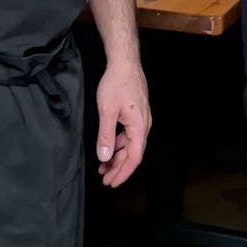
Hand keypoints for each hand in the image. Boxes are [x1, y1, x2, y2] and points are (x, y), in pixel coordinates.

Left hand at [95, 59, 151, 188]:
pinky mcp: (135, 114)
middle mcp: (143, 126)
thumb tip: (104, 157)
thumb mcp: (107, 111)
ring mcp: (140, 120)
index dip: (123, 173)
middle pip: (132, 154)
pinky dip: (118, 144)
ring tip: (103, 167)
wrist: (124, 63)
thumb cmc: (116, 83)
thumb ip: (105, 136)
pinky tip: (109, 148)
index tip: (112, 183)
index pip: (134, 158)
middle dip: (118, 168)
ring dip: (117, 156)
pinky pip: (128, 135)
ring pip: (130, 145)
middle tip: (105, 180)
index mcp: (139, 127)